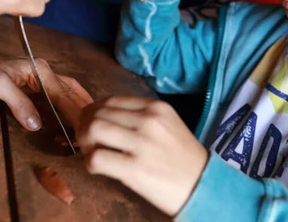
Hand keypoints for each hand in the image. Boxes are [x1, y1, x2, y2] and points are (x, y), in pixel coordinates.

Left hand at [0, 50, 92, 129]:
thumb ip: (19, 104)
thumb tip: (36, 125)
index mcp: (39, 70)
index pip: (63, 94)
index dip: (74, 112)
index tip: (82, 129)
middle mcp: (44, 72)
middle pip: (72, 91)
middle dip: (83, 109)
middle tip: (91, 129)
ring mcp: (39, 78)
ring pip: (67, 92)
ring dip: (77, 107)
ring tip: (87, 124)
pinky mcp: (33, 85)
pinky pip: (56, 96)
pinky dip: (66, 107)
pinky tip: (70, 118)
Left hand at [77, 96, 208, 215]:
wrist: (203, 185)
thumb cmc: (183, 158)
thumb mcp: (168, 125)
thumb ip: (141, 117)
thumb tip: (103, 117)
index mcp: (156, 107)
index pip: (111, 100)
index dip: (94, 112)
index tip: (92, 124)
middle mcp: (148, 120)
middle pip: (98, 113)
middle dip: (84, 126)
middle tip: (85, 141)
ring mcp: (141, 144)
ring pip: (94, 129)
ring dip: (84, 142)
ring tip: (91, 152)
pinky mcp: (135, 169)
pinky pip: (97, 159)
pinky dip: (89, 162)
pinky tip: (97, 168)